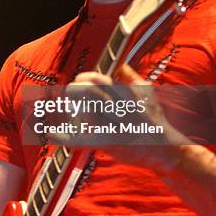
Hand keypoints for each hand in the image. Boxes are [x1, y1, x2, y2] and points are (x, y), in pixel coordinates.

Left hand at [68, 64, 186, 172]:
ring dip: (71, 108)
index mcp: (124, 93)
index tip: (79, 82)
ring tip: (68, 110)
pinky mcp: (109, 143)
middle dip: (74, 91)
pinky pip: (82, 139)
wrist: (166, 150)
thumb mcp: (148, 94)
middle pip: (87, 91)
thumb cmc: (156, 121)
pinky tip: (50, 134)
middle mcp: (118, 106)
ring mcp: (113, 124)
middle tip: (71, 96)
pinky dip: (63, 137)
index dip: (84, 79)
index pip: (96, 79)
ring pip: (83, 109)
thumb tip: (120, 65)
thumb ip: (132, 78)